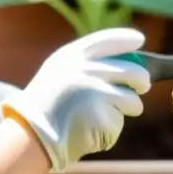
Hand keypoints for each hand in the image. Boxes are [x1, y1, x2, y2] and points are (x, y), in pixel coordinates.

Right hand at [1, 28, 150, 170]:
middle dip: (142, 81)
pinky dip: (109, 129)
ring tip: (103, 116)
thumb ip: (83, 64)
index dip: (125, 39)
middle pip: (134, 72)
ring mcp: (99, 92)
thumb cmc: (44, 106)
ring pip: (133, 100)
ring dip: (128, 109)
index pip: (107, 41)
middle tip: (142, 87)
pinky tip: (90, 130)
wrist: (30, 134)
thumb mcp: (57, 73)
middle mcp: (88, 70)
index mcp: (73, 57)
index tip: (139, 39)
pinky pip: (119, 122)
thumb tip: (124, 62)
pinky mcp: (105, 116)